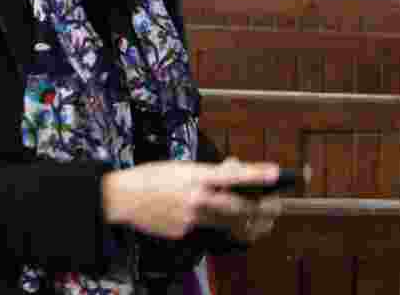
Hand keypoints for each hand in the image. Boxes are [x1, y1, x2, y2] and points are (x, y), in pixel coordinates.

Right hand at [101, 158, 281, 241]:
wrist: (123, 197)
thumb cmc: (152, 176)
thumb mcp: (182, 167)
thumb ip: (209, 171)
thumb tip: (233, 169)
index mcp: (195, 176)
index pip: (232, 175)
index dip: (256, 174)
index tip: (276, 173)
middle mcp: (196, 198)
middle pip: (236, 207)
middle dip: (260, 208)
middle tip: (276, 205)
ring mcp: (190, 218)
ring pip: (225, 222)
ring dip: (244, 219)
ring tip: (259, 217)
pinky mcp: (184, 232)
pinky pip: (204, 228)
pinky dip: (209, 222)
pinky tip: (204, 216)